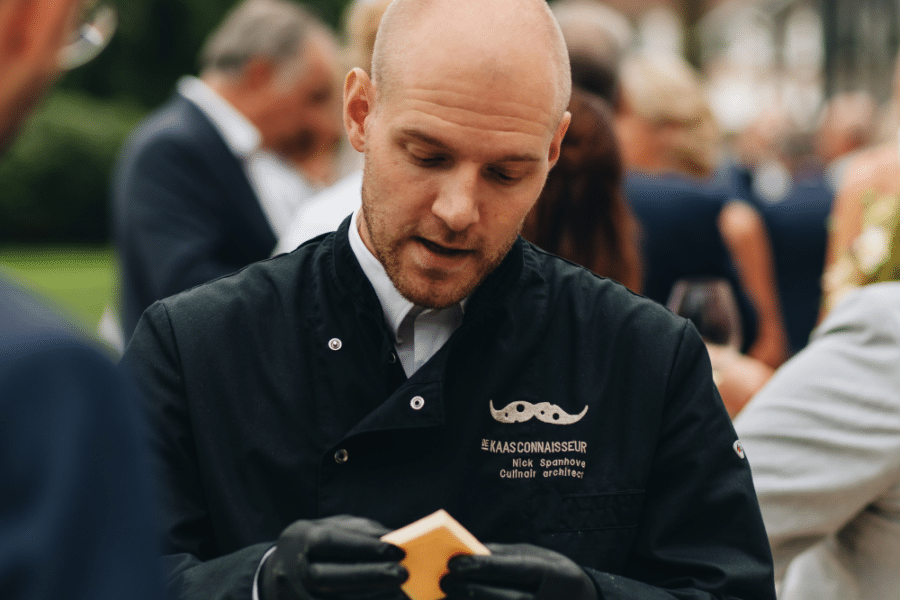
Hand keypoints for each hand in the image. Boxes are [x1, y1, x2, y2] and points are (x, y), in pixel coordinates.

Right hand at [260, 515, 407, 599]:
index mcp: (300, 538)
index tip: (398, 551)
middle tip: (403, 574)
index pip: (330, 541)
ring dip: (370, 597)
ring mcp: (295, 596)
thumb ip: (360, 530)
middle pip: (327, 576)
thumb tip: (394, 538)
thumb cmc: (315, 546)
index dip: (364, 546)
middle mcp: (293, 569)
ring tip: (400, 593)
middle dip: (369, 575)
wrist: (277, 576)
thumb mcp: (331, 527)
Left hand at [441, 543, 597, 599]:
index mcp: (548, 573)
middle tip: (444, 581)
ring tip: (445, 598)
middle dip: (469, 590)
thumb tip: (469, 552)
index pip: (509, 569)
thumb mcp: (538, 556)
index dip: (479, 566)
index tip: (454, 563)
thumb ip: (504, 555)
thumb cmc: (553, 574)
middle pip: (500, 597)